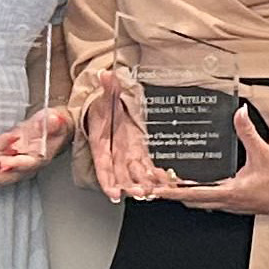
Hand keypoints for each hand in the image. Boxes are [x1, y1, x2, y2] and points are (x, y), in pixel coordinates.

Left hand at [0, 107, 71, 186]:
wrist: (52, 127)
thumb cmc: (55, 124)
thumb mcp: (57, 120)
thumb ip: (54, 123)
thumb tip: (55, 120)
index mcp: (38, 158)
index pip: (27, 164)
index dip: (15, 166)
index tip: (3, 165)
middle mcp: (23, 164)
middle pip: (5, 174)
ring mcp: (11, 161)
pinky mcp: (2, 156)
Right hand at [83, 75, 155, 201]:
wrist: (106, 110)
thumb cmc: (102, 107)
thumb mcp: (106, 96)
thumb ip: (108, 87)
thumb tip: (106, 75)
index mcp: (101, 144)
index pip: (103, 166)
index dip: (108, 181)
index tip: (114, 193)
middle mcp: (113, 154)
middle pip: (121, 174)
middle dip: (131, 185)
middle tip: (141, 192)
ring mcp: (127, 157)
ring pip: (136, 175)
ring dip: (146, 184)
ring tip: (157, 191)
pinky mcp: (139, 156)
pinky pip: (148, 169)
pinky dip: (157, 176)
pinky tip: (167, 182)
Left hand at [155, 102, 268, 219]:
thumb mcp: (263, 154)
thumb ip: (248, 133)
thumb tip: (239, 113)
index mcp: (231, 193)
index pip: (195, 194)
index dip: (174, 192)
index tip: (157, 189)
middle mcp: (226, 202)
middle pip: (189, 200)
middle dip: (170, 191)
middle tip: (152, 181)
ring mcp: (228, 204)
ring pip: (196, 201)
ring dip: (180, 192)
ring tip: (164, 180)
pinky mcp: (231, 202)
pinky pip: (206, 199)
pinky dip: (193, 192)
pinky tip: (187, 182)